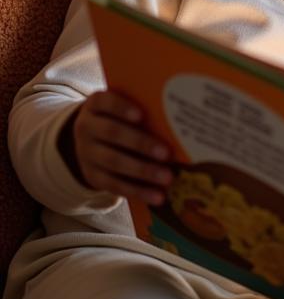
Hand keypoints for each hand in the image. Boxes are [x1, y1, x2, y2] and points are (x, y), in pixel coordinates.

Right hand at [68, 90, 173, 204]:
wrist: (91, 139)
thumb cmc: (121, 118)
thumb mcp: (123, 109)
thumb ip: (144, 109)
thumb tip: (181, 116)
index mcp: (95, 106)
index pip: (104, 102)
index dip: (121, 108)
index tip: (141, 115)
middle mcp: (86, 128)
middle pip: (112, 133)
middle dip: (141, 144)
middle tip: (166, 153)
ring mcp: (86, 154)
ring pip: (114, 162)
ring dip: (143, 171)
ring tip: (168, 177)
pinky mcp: (93, 177)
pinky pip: (115, 185)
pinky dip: (138, 191)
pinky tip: (158, 196)